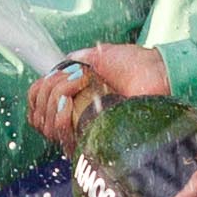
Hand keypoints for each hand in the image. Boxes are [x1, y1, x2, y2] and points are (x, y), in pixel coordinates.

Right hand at [26, 45, 170, 155]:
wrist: (157, 74)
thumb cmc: (136, 64)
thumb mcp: (100, 56)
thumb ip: (77, 60)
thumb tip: (59, 65)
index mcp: (77, 100)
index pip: (38, 105)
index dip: (39, 91)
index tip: (56, 76)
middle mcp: (77, 118)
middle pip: (38, 114)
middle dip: (49, 89)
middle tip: (74, 76)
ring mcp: (84, 130)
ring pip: (46, 125)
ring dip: (54, 97)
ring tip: (78, 84)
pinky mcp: (93, 140)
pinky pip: (60, 135)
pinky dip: (58, 114)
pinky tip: (68, 102)